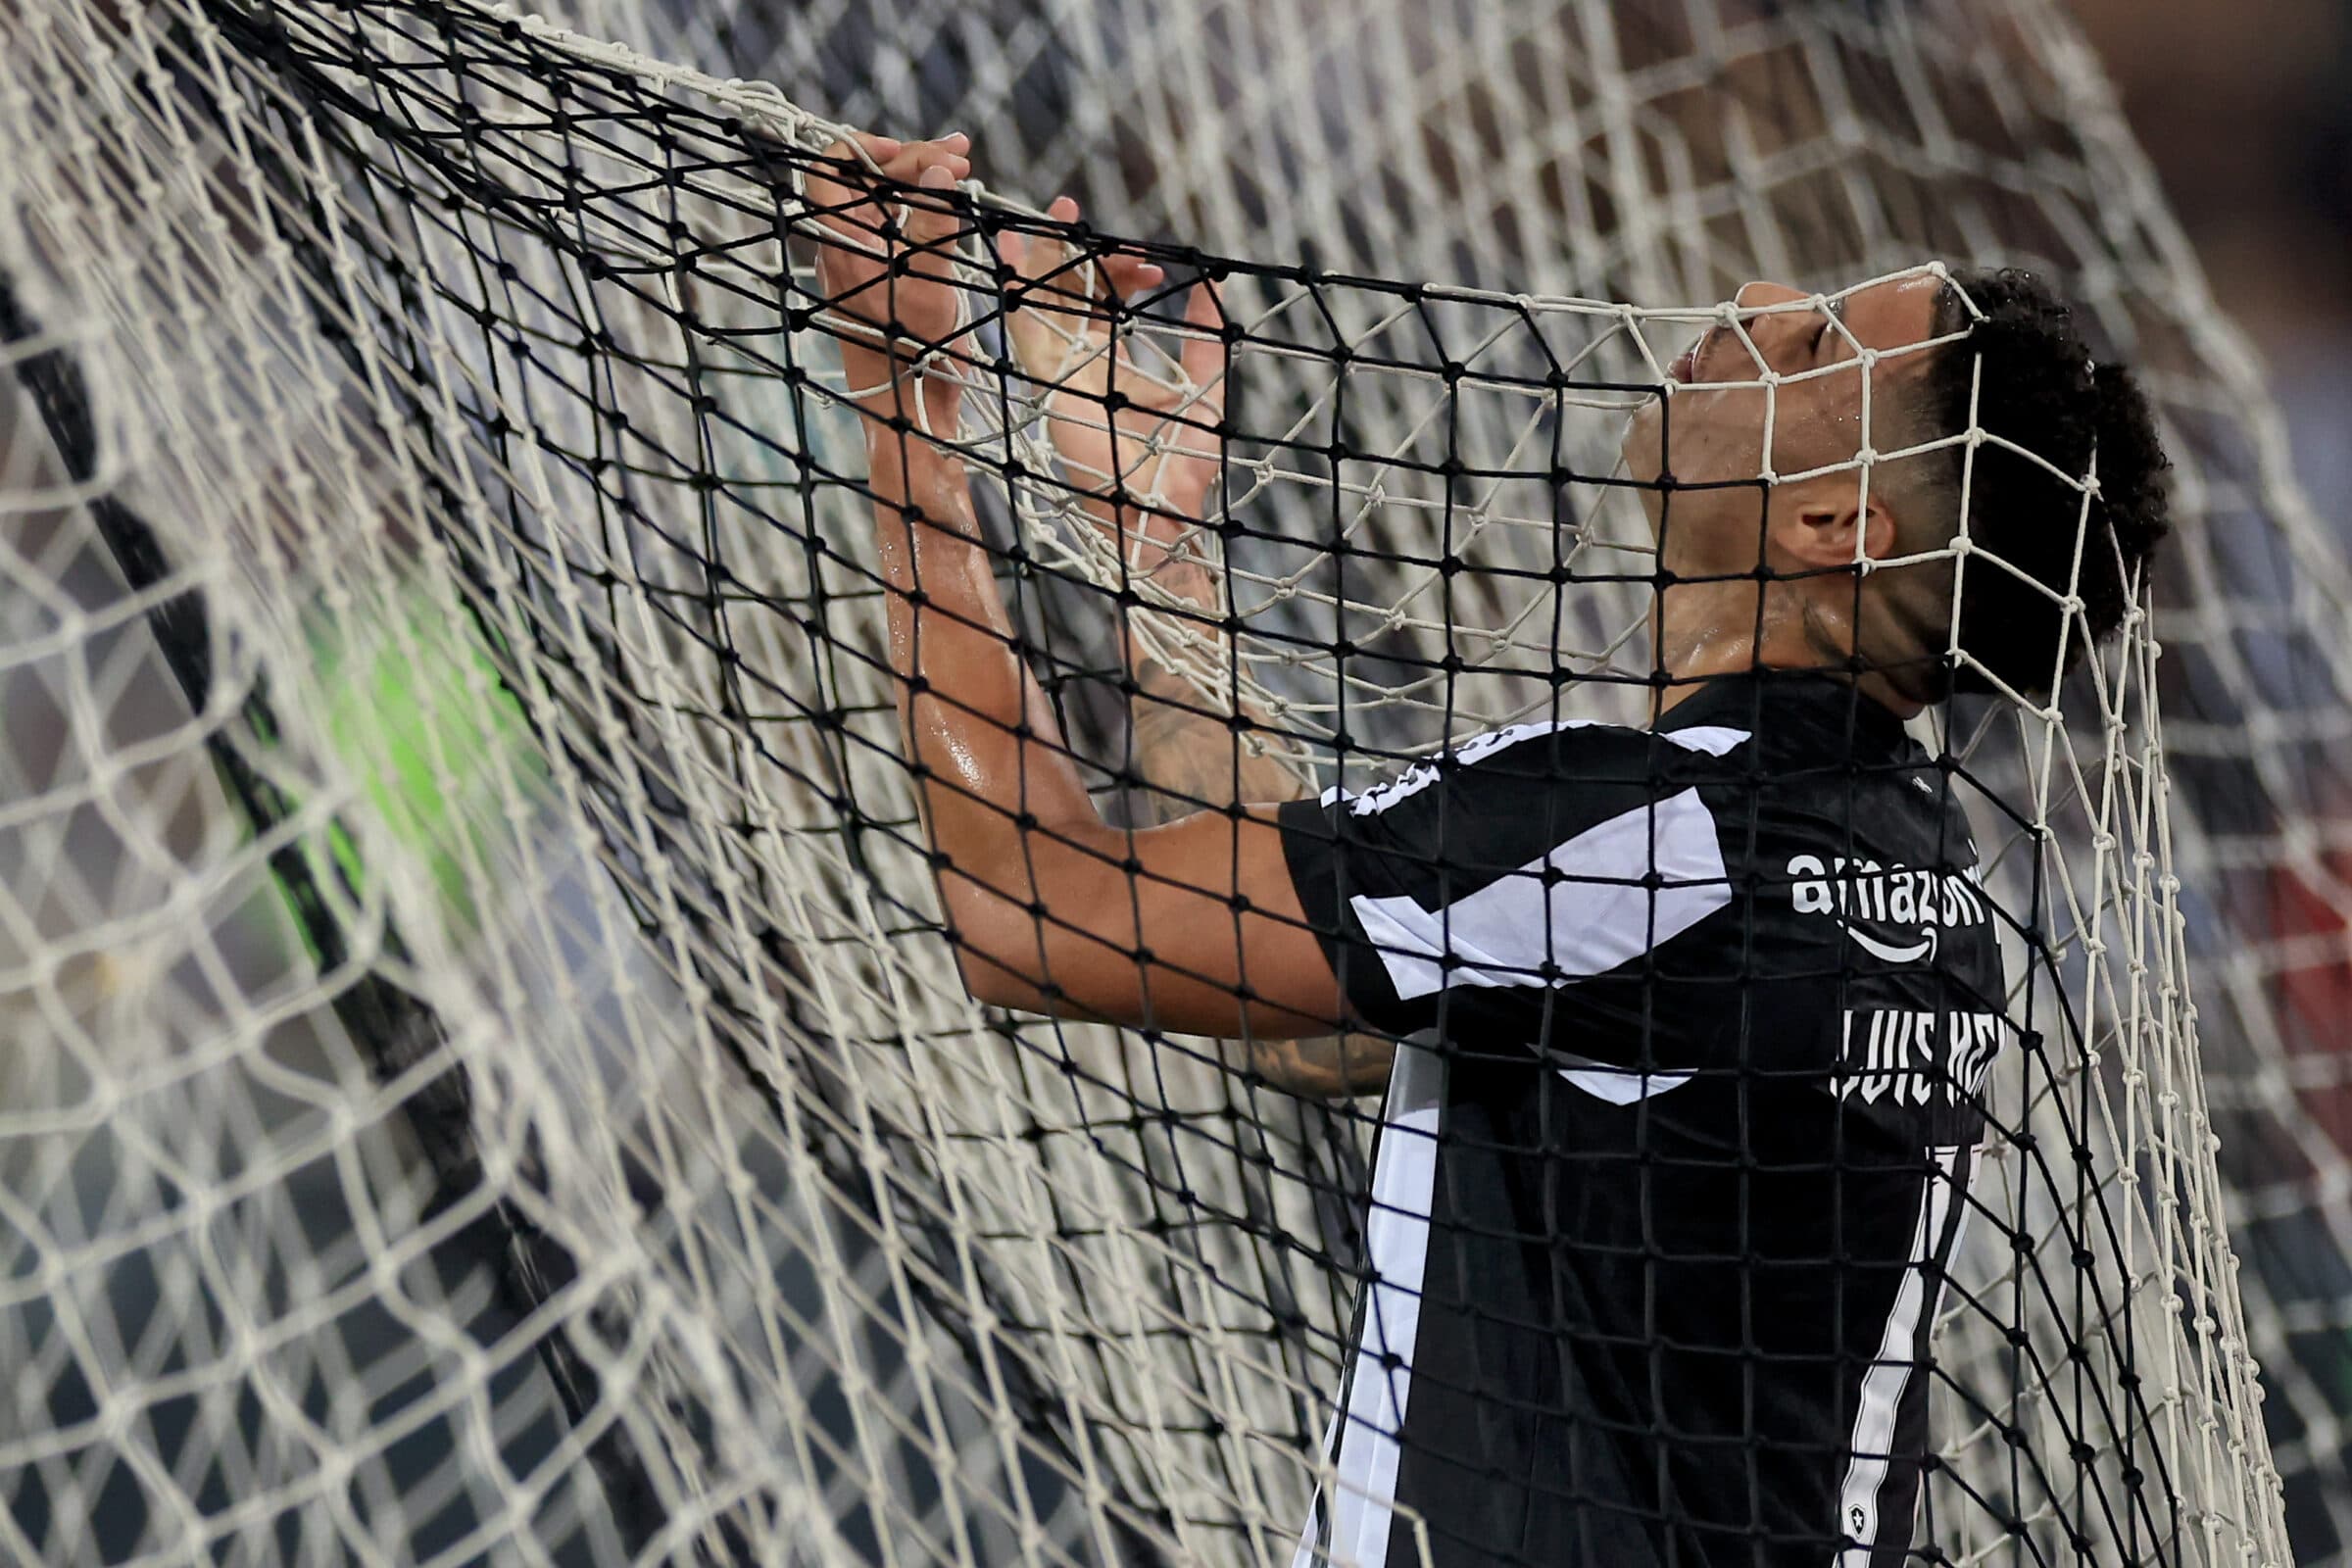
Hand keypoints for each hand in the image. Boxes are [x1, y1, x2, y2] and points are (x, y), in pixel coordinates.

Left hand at [806, 132, 973, 417]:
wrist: (909, 407)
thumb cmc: (915, 353)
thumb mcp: (932, 283)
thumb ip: (936, 223)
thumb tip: (940, 171)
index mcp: (841, 243)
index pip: (832, 170)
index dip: (868, 149)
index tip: (912, 151)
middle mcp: (844, 247)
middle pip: (865, 180)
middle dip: (912, 161)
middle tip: (961, 157)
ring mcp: (861, 263)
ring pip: (883, 203)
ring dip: (921, 183)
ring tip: (963, 170)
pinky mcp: (879, 278)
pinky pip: (893, 228)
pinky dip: (921, 211)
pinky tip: (951, 207)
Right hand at [1002, 197, 1226, 574]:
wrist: (1163, 506)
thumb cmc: (1182, 461)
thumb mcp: (1203, 385)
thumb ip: (1203, 338)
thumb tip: (1214, 286)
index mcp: (1113, 359)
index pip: (1103, 298)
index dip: (1118, 270)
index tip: (1150, 265)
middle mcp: (1080, 361)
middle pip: (1067, 291)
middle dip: (1071, 249)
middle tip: (1076, 211)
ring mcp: (1060, 370)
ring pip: (1042, 300)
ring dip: (1042, 255)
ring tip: (1052, 213)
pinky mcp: (1048, 382)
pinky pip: (1025, 328)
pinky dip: (1018, 291)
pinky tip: (1011, 254)